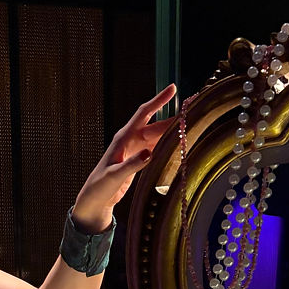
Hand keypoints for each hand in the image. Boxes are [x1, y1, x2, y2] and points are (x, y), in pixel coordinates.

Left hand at [70, 84, 176, 232]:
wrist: (96, 199)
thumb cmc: (100, 186)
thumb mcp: (114, 176)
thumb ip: (131, 165)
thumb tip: (149, 153)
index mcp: (123, 139)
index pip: (144, 114)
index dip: (158, 101)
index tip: (172, 88)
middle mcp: (130, 140)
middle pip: (155, 125)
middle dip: (172, 118)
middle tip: (192, 112)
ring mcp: (135, 149)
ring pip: (157, 136)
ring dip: (172, 131)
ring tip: (190, 126)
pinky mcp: (139, 160)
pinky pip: (156, 148)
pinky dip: (168, 145)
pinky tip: (179, 145)